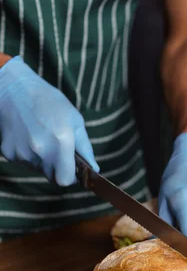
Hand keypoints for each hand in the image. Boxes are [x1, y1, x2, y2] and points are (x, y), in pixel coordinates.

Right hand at [0, 56, 98, 184]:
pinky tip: (29, 136)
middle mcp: (41, 150)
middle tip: (58, 149)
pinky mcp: (8, 152)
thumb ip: (85, 148)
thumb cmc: (50, 102)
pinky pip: (23, 161)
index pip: (66, 180)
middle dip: (59, 168)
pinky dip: (28, 154)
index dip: (71, 177)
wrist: (14, 90)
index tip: (74, 169)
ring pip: (38, 169)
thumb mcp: (75, 120)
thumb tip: (94, 169)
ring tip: (42, 136)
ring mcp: (22, 153)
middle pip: (53, 177)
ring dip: (43, 160)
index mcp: (61, 142)